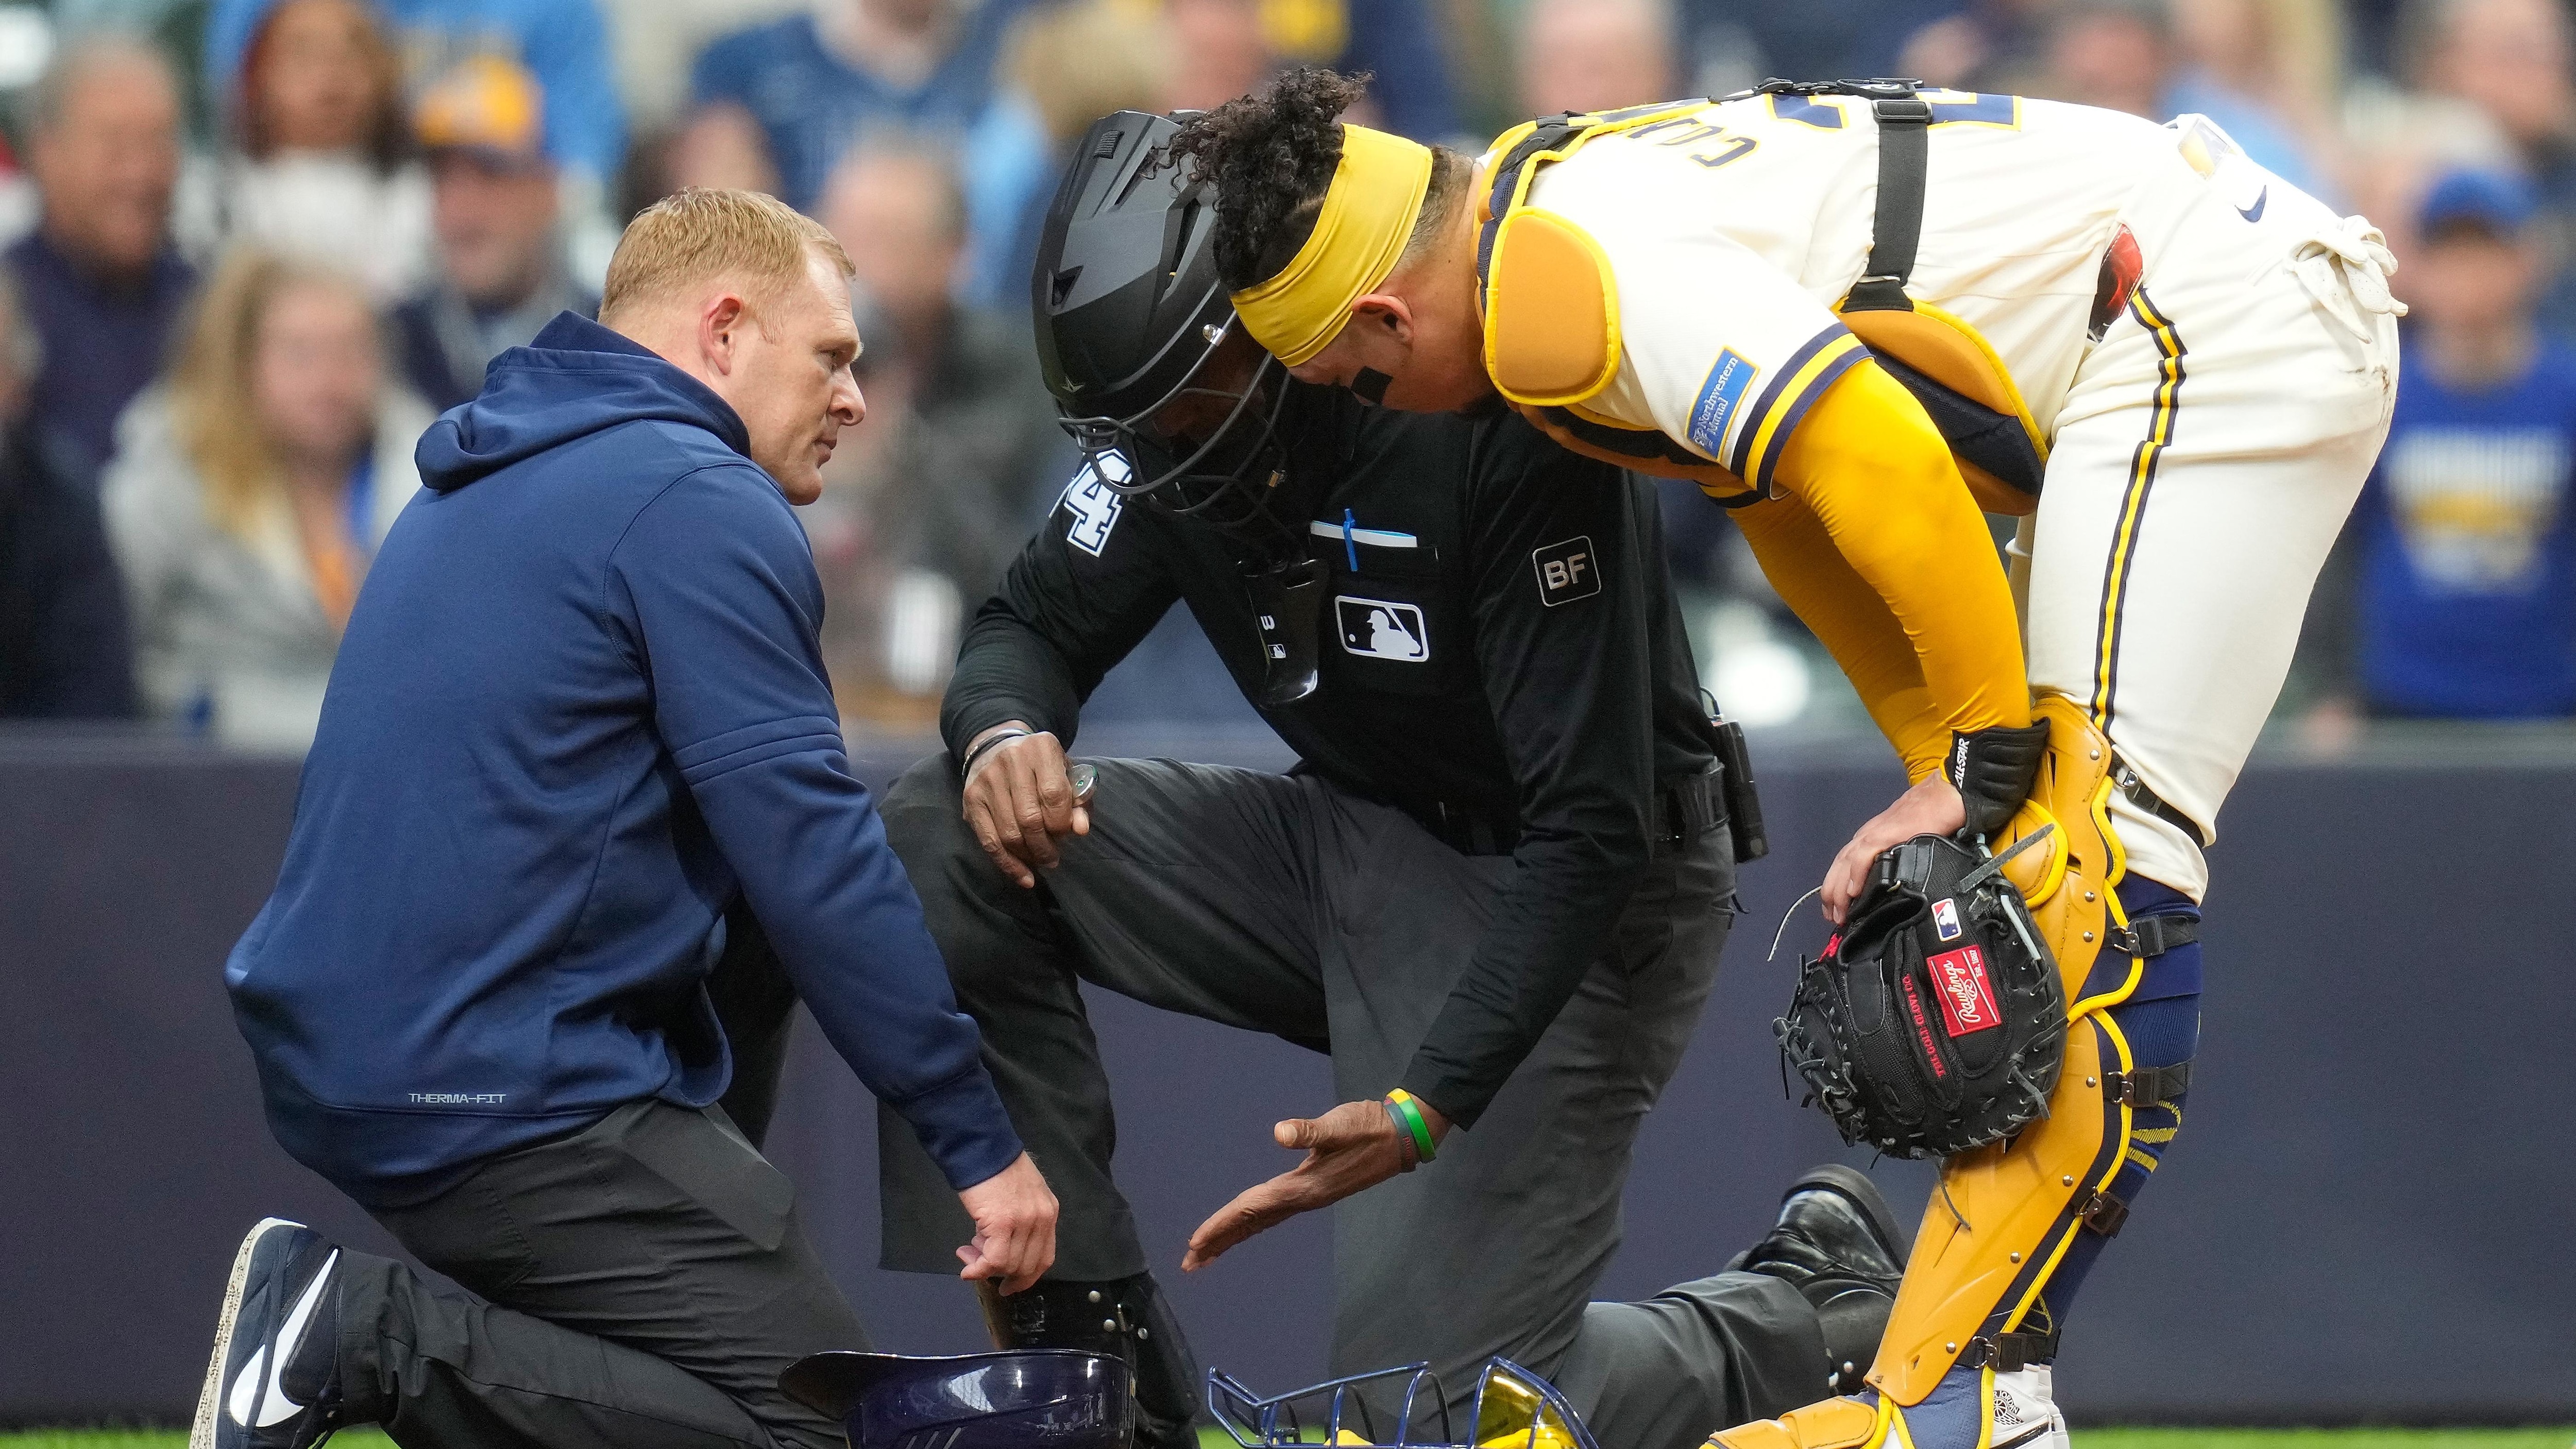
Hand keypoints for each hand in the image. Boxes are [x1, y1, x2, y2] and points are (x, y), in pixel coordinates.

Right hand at [955, 1151, 1056, 1294]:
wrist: (982, 1148)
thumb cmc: (996, 1168)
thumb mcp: (1020, 1194)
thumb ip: (1019, 1222)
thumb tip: (999, 1249)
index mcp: (1049, 1211)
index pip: (1044, 1257)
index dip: (1026, 1276)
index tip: (1010, 1284)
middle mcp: (1042, 1218)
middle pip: (1027, 1265)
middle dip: (1002, 1274)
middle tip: (978, 1266)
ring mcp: (1024, 1222)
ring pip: (1008, 1264)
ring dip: (985, 1267)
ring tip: (967, 1253)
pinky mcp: (1003, 1223)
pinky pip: (994, 1259)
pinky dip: (979, 1268)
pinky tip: (967, 1266)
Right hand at [961, 723, 1089, 887]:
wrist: (997, 748)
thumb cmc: (1042, 767)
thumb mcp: (1067, 775)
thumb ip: (1080, 801)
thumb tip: (1081, 830)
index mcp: (1042, 748)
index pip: (1054, 795)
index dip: (1062, 823)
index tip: (1067, 835)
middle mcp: (1011, 759)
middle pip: (1029, 819)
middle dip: (1045, 847)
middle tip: (1054, 858)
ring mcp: (987, 779)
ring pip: (1008, 834)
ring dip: (1028, 856)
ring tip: (1041, 861)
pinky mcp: (970, 798)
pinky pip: (989, 841)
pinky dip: (1008, 864)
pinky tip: (1024, 877)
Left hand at [1181, 1096, 1448, 1271]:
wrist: (1400, 1137)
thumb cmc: (1369, 1127)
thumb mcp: (1340, 1126)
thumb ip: (1311, 1131)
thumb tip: (1281, 1132)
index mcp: (1305, 1187)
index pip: (1253, 1208)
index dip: (1223, 1223)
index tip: (1196, 1241)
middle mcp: (1304, 1198)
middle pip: (1252, 1223)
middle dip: (1221, 1241)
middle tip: (1189, 1262)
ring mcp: (1309, 1196)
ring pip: (1262, 1222)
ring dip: (1234, 1236)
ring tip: (1206, 1253)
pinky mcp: (1313, 1189)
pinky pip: (1273, 1213)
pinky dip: (1252, 1221)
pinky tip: (1243, 1224)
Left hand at [1822, 775, 1966, 925]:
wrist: (1943, 796)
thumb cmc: (1927, 818)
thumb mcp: (1904, 843)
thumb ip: (1893, 860)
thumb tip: (1889, 887)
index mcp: (1868, 838)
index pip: (1843, 866)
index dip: (1836, 889)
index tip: (1834, 910)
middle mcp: (1865, 836)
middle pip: (1838, 867)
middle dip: (1832, 895)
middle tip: (1832, 918)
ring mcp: (1873, 835)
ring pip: (1846, 864)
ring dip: (1839, 891)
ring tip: (1839, 912)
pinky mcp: (1886, 834)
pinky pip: (1863, 856)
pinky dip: (1856, 874)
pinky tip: (1854, 892)